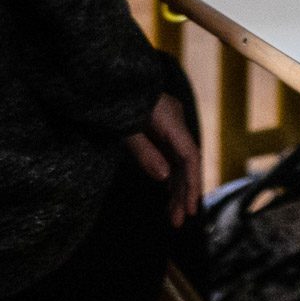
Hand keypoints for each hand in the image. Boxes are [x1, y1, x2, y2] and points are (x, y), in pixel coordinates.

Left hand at [125, 92, 202, 227]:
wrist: (106, 79)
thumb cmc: (112, 102)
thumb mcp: (125, 129)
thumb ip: (145, 152)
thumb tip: (165, 178)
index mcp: (171, 120)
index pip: (190, 156)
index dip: (192, 183)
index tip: (190, 208)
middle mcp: (176, 121)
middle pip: (186, 161)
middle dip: (183, 192)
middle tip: (178, 221)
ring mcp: (169, 123)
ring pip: (179, 159)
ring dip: (177, 186)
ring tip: (173, 215)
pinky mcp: (161, 126)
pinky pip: (172, 153)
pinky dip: (171, 173)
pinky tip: (169, 191)